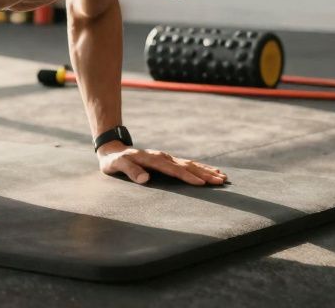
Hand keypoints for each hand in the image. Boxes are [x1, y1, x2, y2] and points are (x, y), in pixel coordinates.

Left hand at [97, 144, 227, 185]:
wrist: (112, 150)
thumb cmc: (113, 161)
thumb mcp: (116, 165)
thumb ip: (130, 171)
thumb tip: (145, 179)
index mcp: (152, 159)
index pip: (173, 169)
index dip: (187, 176)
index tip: (202, 184)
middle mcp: (162, 157)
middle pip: (187, 166)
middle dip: (204, 174)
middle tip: (221, 181)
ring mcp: (166, 158)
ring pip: (190, 164)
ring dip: (206, 170)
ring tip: (222, 177)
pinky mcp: (168, 161)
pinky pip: (187, 164)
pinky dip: (200, 167)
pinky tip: (211, 171)